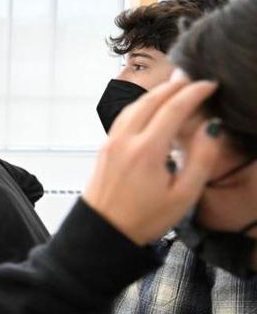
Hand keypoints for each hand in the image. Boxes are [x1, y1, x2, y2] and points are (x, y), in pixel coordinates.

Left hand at [83, 76, 222, 245]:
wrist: (103, 234)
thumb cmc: (143, 220)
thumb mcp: (183, 196)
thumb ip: (201, 158)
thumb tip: (211, 127)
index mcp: (147, 150)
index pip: (174, 108)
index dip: (195, 92)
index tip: (211, 85)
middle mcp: (125, 140)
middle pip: (151, 100)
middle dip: (175, 85)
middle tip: (194, 79)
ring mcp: (111, 143)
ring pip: (134, 105)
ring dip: (156, 93)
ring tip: (175, 88)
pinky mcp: (104, 149)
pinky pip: (123, 117)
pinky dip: (141, 105)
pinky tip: (151, 108)